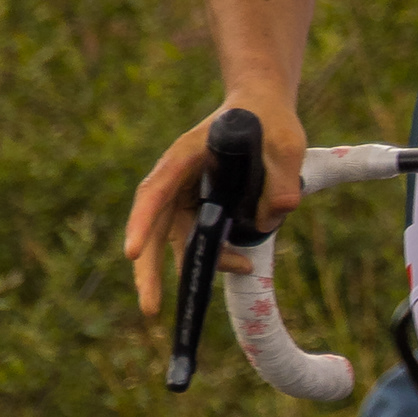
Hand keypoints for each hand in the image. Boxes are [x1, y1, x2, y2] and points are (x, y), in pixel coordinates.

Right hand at [124, 98, 302, 319]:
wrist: (261, 106)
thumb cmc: (267, 117)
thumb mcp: (284, 141)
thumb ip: (282, 177)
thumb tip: (275, 217)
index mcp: (185, 156)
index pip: (156, 190)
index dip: (143, 223)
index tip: (133, 253)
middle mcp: (177, 179)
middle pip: (154, 226)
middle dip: (149, 270)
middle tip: (150, 309)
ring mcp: (186, 195)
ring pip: (177, 239)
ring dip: (195, 265)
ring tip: (229, 279)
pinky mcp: (200, 207)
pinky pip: (199, 238)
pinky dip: (215, 255)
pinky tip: (241, 263)